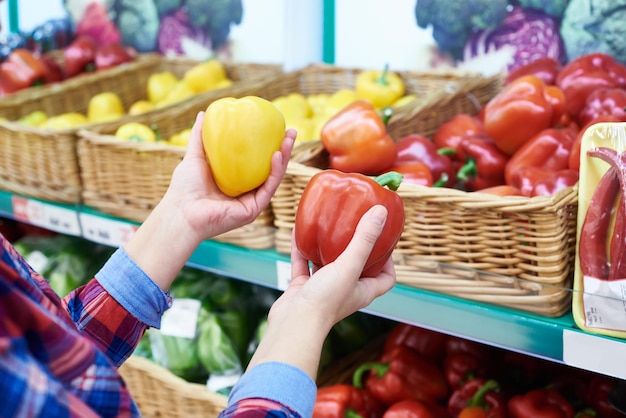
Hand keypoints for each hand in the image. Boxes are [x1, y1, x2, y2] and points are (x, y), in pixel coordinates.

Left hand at [124, 111, 294, 289]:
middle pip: (270, 168)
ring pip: (274, 178)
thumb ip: (200, 137)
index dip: (268, 145)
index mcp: (236, 181)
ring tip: (289, 140)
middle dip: (284, 150)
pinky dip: (275, 172)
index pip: (257, 161)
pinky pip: (268, 189)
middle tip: (291, 131)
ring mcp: (251, 201)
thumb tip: (203, 113)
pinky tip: (277, 156)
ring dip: (284, 158)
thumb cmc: (184, 188)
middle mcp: (246, 191)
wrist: (181, 212)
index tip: (276, 127)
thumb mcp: (195, 156)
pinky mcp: (253, 210)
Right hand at [277, 204, 395, 329]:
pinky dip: (302, 249)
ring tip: (327, 226)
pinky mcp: (304, 288)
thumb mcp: (349, 266)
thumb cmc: (325, 302)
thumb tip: (381, 213)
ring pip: (327, 264)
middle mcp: (346, 290)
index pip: (385, 278)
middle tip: (354, 226)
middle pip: (356, 267)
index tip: (385, 241)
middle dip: (356, 247)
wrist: (293, 324)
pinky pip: (304, 264)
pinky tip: (298, 232)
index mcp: (363, 290)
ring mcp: (324, 289)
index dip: (389, 261)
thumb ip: (364, 239)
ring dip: (327, 247)